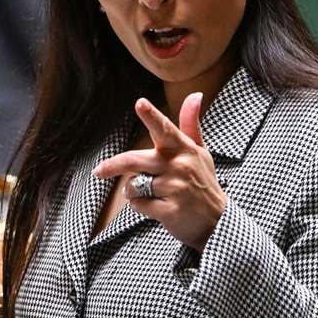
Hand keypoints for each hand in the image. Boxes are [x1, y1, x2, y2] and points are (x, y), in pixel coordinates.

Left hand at [92, 92, 225, 250]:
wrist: (218, 221)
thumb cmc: (203, 183)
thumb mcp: (200, 152)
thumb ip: (190, 125)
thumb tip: (195, 95)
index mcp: (184, 149)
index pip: (165, 129)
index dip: (151, 116)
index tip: (140, 103)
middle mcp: (179, 166)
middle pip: (134, 160)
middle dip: (112, 166)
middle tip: (99, 171)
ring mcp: (175, 189)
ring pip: (133, 184)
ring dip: (134, 191)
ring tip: (151, 193)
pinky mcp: (170, 210)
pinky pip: (139, 204)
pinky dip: (140, 207)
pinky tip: (155, 207)